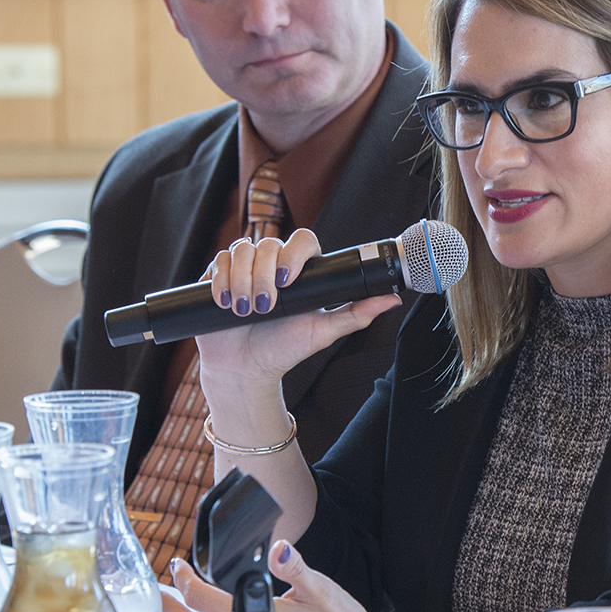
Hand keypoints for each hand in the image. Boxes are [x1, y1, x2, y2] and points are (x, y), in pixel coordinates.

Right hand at [196, 229, 400, 391]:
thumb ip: (357, 314)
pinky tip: (227, 303)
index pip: (302, 241)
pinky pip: (218, 261)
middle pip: (267, 244)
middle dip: (264, 275)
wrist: (245, 370)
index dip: (294, 254)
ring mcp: (244, 268)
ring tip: (247, 310)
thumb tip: (392, 299)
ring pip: (241, 250)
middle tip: (266, 305)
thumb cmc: (285, 350)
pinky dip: (222, 281)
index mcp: (301, 271)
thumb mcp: (324, 332)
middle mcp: (272, 264)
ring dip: (243, 280)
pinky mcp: (218, 276)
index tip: (287, 280)